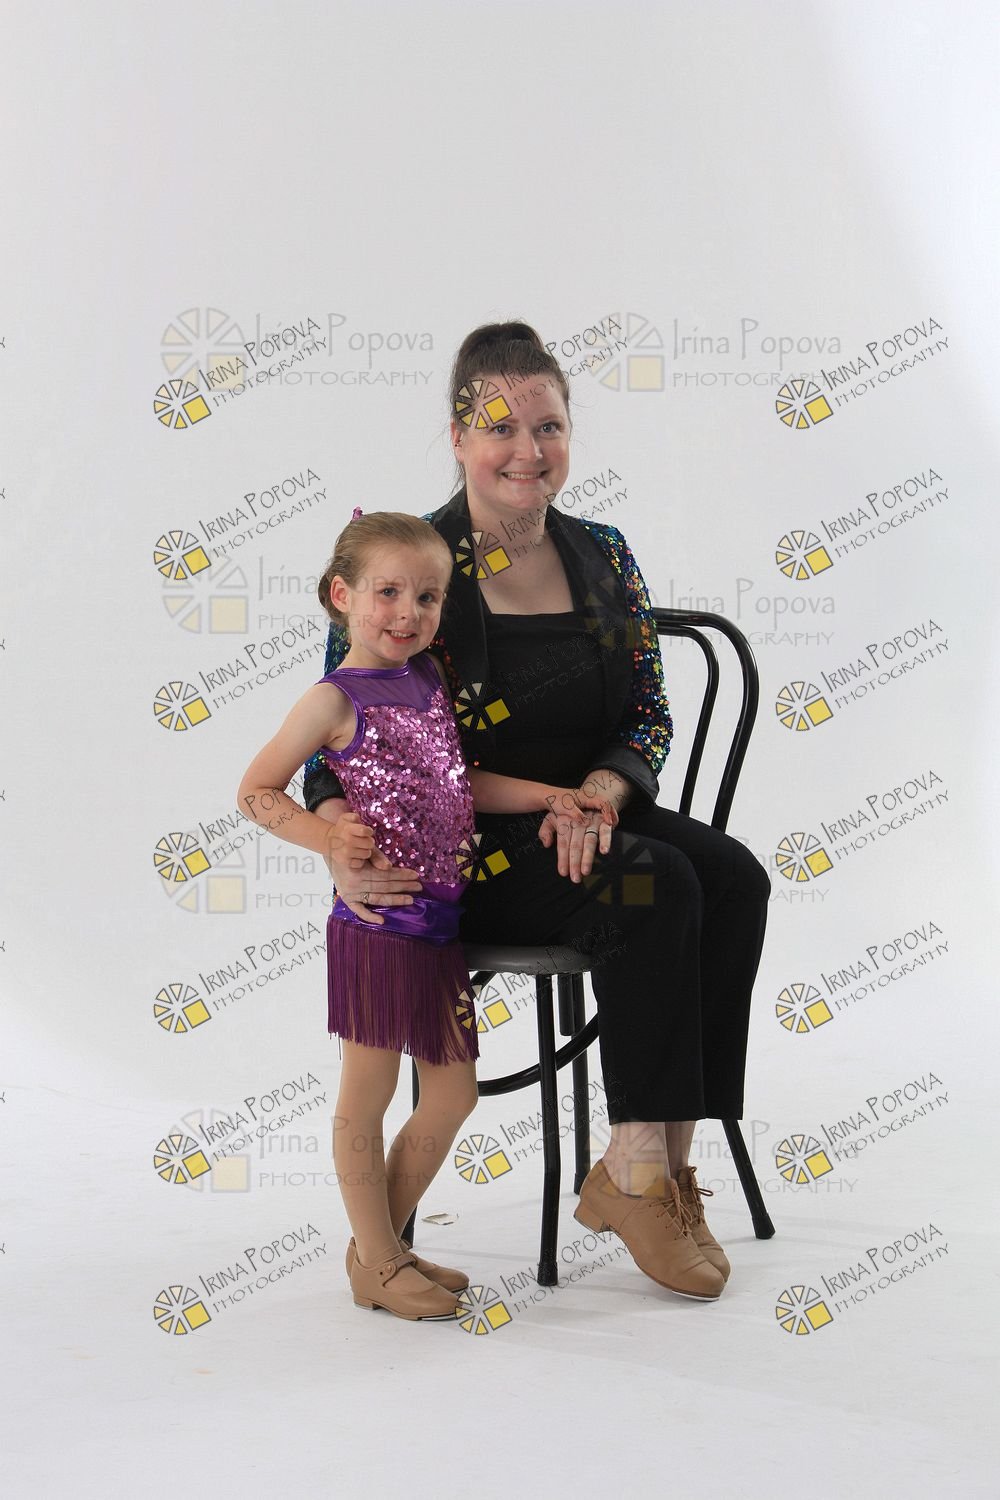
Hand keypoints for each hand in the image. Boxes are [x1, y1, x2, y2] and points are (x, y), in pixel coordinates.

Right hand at [318, 809, 422, 926]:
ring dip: (395, 899)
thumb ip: (377, 857)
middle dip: (403, 886)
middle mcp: (354, 885)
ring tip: (410, 899)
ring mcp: (351, 894)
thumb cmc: (353, 848)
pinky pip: (359, 911)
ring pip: (377, 898)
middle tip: (418, 886)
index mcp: (359, 871)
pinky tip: (382, 921)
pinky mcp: (347, 900)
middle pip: (384, 887)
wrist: (331, 850)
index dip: (401, 875)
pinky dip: (369, 917)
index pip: (385, 875)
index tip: (415, 875)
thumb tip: (389, 867)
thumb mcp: (365, 849)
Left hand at [537, 786, 617, 882]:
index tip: (563, 872)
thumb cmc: (569, 813)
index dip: (563, 858)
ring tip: (586, 871)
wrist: (589, 796)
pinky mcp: (604, 820)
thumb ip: (546, 830)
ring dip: (588, 856)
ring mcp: (592, 820)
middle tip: (575, 878)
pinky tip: (604, 851)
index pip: (563, 843)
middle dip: (575, 862)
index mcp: (564, 821)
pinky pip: (605, 831)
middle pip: (575, 844)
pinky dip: (606, 840)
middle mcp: (578, 821)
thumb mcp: (553, 818)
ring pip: (589, 840)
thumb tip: (546, 844)